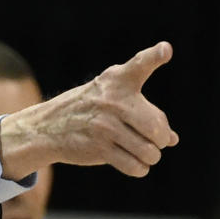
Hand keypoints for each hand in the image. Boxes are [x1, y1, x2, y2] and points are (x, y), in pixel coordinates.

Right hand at [0, 42, 178, 178]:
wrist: (46, 127)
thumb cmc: (88, 109)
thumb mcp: (112, 97)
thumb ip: (144, 112)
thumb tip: (173, 139)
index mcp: (118, 81)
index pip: (140, 65)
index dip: (154, 56)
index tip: (165, 50)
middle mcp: (113, 100)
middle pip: (157, 128)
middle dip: (161, 139)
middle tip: (154, 140)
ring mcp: (104, 125)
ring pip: (149, 151)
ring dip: (150, 157)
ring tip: (143, 152)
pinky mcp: (98, 147)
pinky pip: (134, 166)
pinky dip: (139, 168)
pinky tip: (134, 163)